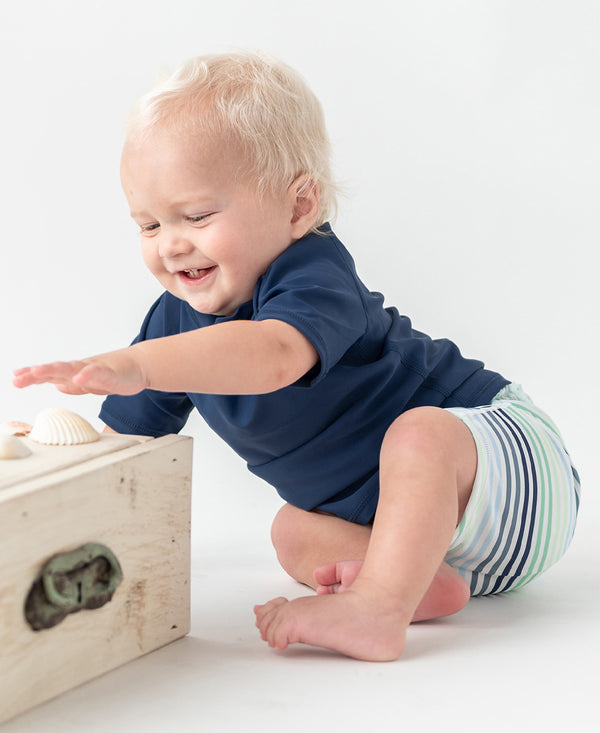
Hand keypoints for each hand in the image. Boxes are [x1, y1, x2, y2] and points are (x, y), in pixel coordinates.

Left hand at [13, 348, 148, 395]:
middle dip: (35, 374)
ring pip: (71, 369)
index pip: (50, 374)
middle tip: (17, 377)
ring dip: (53, 370)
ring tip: (37, 372)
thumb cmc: (115, 375)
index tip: (15, 377)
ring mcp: (95, 369)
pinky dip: (87, 375)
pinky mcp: (110, 373)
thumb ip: (74, 385)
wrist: (139, 366)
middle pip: (55, 370)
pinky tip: (78, 377)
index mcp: (75, 373)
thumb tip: (57, 386)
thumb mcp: (91, 384)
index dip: (32, 376)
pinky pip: (97, 373)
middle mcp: (81, 369)